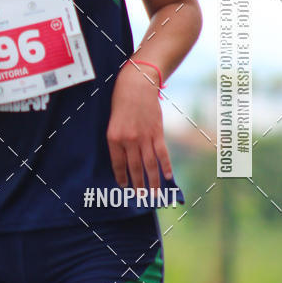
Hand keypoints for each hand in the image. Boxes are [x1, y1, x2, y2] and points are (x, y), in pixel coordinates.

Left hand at [106, 62, 172, 190]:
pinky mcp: (157, 133)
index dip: (121, 177)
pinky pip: (162, 153)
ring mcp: (144, 137)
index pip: (117, 164)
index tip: (124, 188)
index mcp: (114, 138)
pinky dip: (166, 166)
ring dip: (153, 182)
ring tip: (154, 195)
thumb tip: (125, 158)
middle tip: (141, 198)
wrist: (137, 84)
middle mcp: (128, 140)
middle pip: (134, 168)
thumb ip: (118, 139)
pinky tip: (168, 177)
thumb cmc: (122, 101)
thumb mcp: (113, 121)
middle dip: (138, 185)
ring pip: (149, 165)